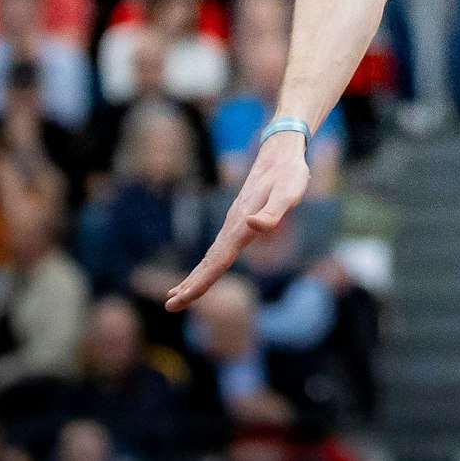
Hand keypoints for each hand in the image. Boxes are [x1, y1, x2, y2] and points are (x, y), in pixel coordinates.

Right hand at [166, 132, 309, 311]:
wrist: (280, 153)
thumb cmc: (289, 174)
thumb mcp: (289, 192)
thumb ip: (273, 211)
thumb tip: (253, 226)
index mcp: (241, 226)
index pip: (218, 261)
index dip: (201, 282)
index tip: (182, 299)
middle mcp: (233, 226)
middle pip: (209, 262)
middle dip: (191, 285)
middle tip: (170, 307)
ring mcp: (233, 224)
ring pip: (211, 256)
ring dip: (195, 276)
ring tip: (176, 296)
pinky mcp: (237, 221)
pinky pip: (218, 249)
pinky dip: (207, 263)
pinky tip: (204, 269)